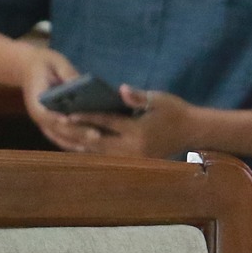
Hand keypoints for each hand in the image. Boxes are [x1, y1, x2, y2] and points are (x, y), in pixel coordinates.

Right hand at [17, 48, 90, 151]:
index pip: (45, 113)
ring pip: (61, 138)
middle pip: (57, 129)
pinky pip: (63, 138)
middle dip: (77, 133)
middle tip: (96, 135)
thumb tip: (82, 83)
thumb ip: (67, 73)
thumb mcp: (55, 62)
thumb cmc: (44, 63)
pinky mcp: (51, 126)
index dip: (57, 118)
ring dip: (79, 143)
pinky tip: (93, 146)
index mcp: (36, 99)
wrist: (28, 68)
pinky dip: (76, 144)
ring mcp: (44, 123)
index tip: (69, 121)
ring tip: (99, 145)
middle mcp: (39, 115)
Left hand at [65, 86, 198, 158]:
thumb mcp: (159, 99)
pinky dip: (92, 149)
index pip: (107, 123)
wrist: (193, 131)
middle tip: (58, 124)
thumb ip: (138, 97)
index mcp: (139, 131)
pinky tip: (79, 142)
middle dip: (78, 133)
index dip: (87, 117)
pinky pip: (108, 157)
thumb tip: (121, 90)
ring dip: (81, 143)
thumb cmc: (176, 111)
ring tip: (63, 134)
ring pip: (100, 152)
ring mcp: (134, 158)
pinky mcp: (134, 162)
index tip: (67, 113)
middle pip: (98, 142)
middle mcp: (134, 148)